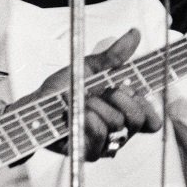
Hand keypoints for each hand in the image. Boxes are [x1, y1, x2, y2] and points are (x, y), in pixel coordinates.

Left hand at [39, 28, 163, 160]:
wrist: (34, 105)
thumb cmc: (62, 90)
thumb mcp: (89, 68)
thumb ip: (114, 56)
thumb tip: (134, 33)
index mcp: (123, 114)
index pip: (151, 120)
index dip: (146, 104)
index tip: (127, 86)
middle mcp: (117, 132)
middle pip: (138, 120)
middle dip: (120, 98)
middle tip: (103, 90)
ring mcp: (104, 145)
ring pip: (116, 123)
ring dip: (95, 105)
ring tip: (79, 101)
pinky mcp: (88, 152)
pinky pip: (99, 135)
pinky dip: (86, 117)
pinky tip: (73, 111)